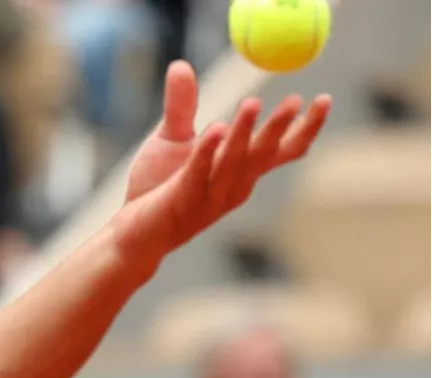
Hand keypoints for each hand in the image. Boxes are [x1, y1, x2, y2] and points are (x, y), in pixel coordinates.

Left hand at [115, 61, 331, 263]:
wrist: (132, 234)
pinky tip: (216, 129)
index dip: (304, 129)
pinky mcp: (181, 200)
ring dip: (244, 133)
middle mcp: (232, 186)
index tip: (324, 99)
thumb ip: (182, 105)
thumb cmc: (156, 189)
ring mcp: (209, 196)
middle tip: (295, 99)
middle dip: (279, 127)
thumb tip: (181, 65)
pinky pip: (198, 173)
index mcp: (240, 174)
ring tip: (253, 102)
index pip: (280, 151)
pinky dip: (207, 151)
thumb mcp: (172, 139)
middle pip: (262, 154)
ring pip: (233, 162)